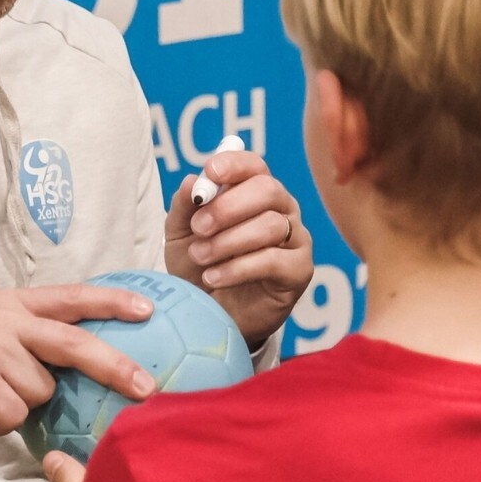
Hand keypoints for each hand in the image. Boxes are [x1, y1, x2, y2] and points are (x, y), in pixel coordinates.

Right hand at [0, 285, 157, 450]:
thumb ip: (36, 341)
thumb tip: (98, 363)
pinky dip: (3, 423)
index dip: (111, 302)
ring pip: (45, 391)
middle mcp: (2, 319)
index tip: (150, 310)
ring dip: (25, 405)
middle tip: (148, 388)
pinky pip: (20, 415)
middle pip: (72, 343)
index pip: (71, 297)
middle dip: (115, 366)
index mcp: (12, 303)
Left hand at [166, 148, 313, 347]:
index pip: (254, 166)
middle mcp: (281, 210)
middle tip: (199, 227)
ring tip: (201, 257)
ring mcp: (295, 239)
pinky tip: (214, 278)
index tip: (211, 172)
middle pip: (268, 189)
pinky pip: (274, 260)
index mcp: (254, 193)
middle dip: (229, 206)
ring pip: (271, 225)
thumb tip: (192, 180)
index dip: (234, 164)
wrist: (209, 317)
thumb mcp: (181, 236)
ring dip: (229, 241)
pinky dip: (238, 268)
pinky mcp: (299, 270)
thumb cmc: (199, 269)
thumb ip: (184, 207)